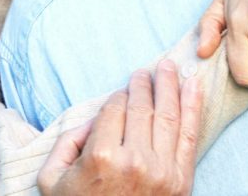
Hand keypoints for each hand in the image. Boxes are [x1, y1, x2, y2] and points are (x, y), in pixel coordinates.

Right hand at [38, 60, 202, 195]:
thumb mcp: (53, 178)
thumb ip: (66, 141)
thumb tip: (93, 119)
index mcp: (102, 156)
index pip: (114, 108)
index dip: (117, 96)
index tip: (120, 93)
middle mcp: (134, 160)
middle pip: (141, 106)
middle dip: (143, 83)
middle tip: (144, 71)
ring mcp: (161, 171)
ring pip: (167, 115)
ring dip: (169, 85)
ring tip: (168, 67)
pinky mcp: (181, 181)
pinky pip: (190, 135)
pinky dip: (194, 106)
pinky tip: (194, 86)